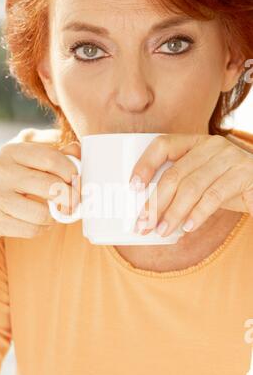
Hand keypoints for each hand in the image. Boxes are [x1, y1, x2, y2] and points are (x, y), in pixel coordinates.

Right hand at [0, 129, 80, 249]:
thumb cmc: (4, 181)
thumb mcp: (22, 158)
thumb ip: (50, 149)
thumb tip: (77, 150)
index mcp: (11, 151)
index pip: (52, 158)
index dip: (72, 171)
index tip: (77, 181)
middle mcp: (0, 170)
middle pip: (52, 187)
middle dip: (70, 198)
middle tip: (73, 203)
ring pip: (44, 213)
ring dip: (54, 217)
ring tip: (51, 213)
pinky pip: (32, 229)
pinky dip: (40, 229)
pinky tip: (35, 223)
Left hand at [129, 133, 252, 236]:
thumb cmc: (228, 187)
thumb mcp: (201, 182)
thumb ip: (179, 189)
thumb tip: (150, 214)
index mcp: (195, 142)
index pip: (162, 145)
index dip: (144, 165)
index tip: (133, 187)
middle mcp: (210, 145)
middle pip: (174, 174)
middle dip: (155, 203)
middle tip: (143, 224)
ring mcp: (228, 157)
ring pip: (191, 188)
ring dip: (173, 214)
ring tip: (162, 231)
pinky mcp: (243, 173)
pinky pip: (213, 196)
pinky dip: (197, 214)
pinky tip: (187, 228)